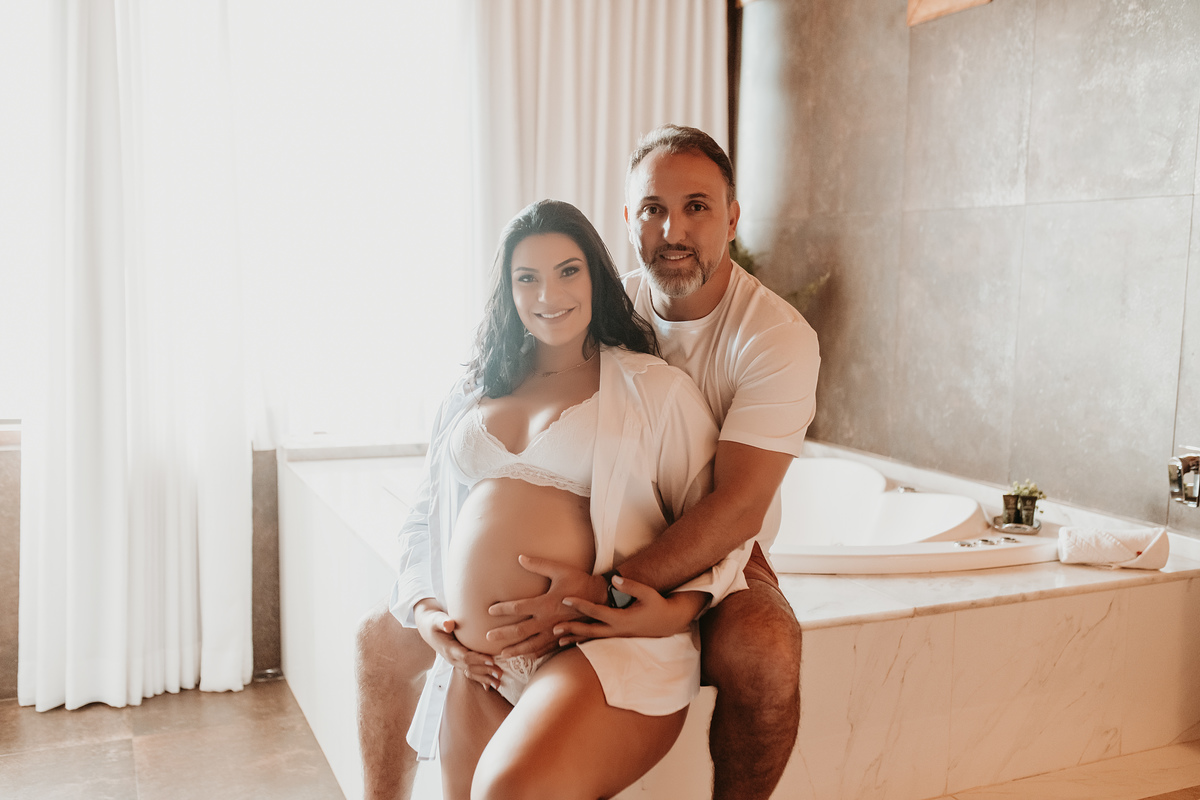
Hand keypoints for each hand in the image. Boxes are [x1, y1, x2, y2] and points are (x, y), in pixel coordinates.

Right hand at [413, 599, 499, 691]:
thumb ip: (443, 622)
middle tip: (500, 673)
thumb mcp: (436, 619)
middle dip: (485, 671)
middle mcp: (452, 658)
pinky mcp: (459, 662)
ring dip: (485, 679)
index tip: (491, 660)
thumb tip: (449, 624)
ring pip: (471, 673)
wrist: (428, 630)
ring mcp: (455, 662)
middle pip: (470, 667)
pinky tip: (490, 686)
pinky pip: (470, 673)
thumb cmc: (434, 622)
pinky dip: (480, 680)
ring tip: (498, 683)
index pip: (465, 656)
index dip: (478, 659)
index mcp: (448, 649)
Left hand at [486, 555, 607, 658]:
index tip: (489, 610)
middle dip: (503, 635)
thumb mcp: (560, 570)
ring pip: (532, 645)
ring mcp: (556, 632)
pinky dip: (534, 654)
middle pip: (520, 631)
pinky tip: (526, 657)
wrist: (602, 599)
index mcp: (546, 604)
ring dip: (516, 650)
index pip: (518, 608)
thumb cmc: (580, 582)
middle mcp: (548, 621)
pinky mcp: (563, 638)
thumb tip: (520, 557)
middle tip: (487, 638)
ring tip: (502, 655)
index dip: (502, 609)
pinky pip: (546, 649)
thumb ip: (539, 564)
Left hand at [553, 576, 709, 644]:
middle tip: (554, 627)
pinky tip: (573, 641)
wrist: (669, 621)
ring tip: (558, 639)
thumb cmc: (658, 605)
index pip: (596, 612)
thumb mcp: (648, 593)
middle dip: (572, 629)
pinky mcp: (617, 637)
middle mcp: (617, 630)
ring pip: (592, 638)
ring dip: (575, 638)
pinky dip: (584, 640)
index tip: (566, 599)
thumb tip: (613, 579)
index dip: (580, 605)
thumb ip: (630, 586)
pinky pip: (597, 640)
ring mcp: (617, 636)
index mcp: (622, 619)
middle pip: (590, 630)